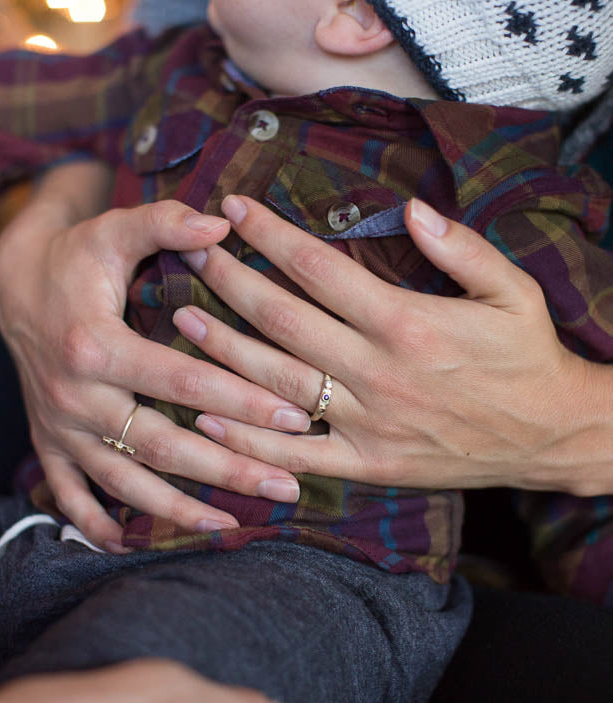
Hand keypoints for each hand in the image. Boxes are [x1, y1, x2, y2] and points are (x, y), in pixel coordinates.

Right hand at [0, 164, 305, 551]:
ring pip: (124, 481)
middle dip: (228, 469)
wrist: (12, 287)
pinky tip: (128, 544)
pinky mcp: (48, 442)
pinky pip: (70, 494)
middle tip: (287, 486)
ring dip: (176, 509)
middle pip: (163, 446)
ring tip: (230, 524)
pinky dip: (94, 524)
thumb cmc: (74, 258)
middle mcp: (74, 397)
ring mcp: (58, 427)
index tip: (296, 416)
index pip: (183, 383)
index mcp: (96, 346)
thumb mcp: (112, 229)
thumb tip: (222, 221)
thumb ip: (164, 223)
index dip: (243, 400)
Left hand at [175, 195, 612, 495]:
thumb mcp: (512, 291)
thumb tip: (410, 210)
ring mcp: (366, 422)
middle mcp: (376, 371)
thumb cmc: (528, 357)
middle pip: (282, 319)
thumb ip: (460, 247)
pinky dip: (249, 437)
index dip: (269, 235)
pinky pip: (296, 452)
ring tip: (182, 318)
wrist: (551, 436)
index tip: (234, 208)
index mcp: (407, 321)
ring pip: (276, 382)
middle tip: (191, 251)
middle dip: (229, 280)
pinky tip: (208, 416)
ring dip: (223, 349)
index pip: (317, 267)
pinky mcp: (367, 463)